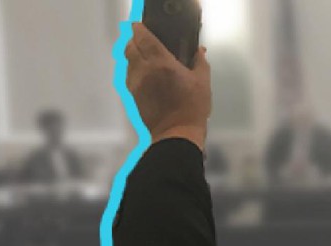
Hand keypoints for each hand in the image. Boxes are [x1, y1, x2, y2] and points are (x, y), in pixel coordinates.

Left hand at [125, 23, 211, 149]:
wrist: (176, 134)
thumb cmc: (192, 107)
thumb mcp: (203, 83)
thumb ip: (200, 62)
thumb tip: (199, 50)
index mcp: (162, 63)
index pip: (144, 38)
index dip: (139, 29)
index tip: (140, 26)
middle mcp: (144, 70)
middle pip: (130, 47)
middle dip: (134, 40)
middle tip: (143, 40)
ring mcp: (135, 83)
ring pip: (127, 61)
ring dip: (133, 55)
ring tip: (144, 57)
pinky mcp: (132, 96)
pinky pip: (129, 76)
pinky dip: (133, 70)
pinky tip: (144, 75)